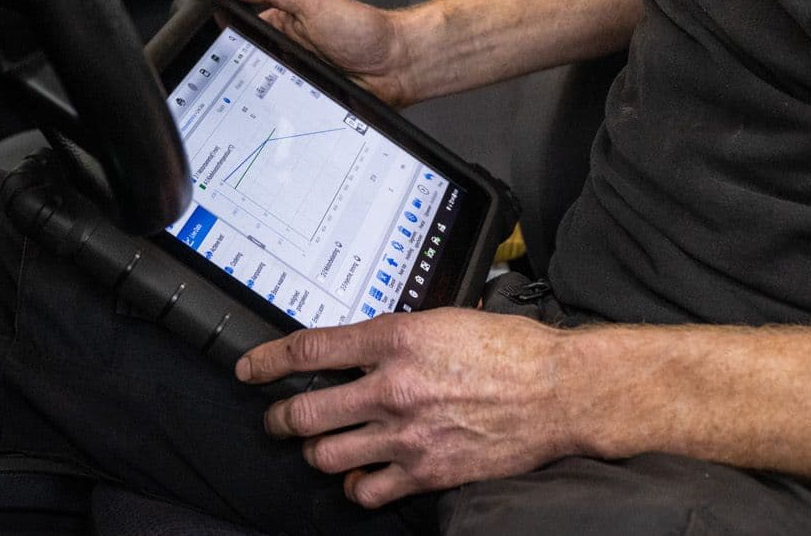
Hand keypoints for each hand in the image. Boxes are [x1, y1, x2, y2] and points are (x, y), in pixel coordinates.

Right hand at [222, 0, 425, 106]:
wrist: (398, 63)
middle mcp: (289, 53)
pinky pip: (288, 111)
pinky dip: (285, 113)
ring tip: (271, 93)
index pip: (244, 34)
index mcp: (284, 26)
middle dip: (243, 76)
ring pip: (266, 94)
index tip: (213, 50)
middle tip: (244, 78)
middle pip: (251, 68)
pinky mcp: (310, 102)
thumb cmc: (363, 29)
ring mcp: (299, 79)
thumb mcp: (312, 1)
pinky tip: (286, 110)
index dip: (227, 43)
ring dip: (264, 97)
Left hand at [238, 309, 585, 507]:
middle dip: (280, 419)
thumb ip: (395, 336)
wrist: (558, 391)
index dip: (269, 361)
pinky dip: (356, 484)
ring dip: (315, 451)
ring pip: (326, 455)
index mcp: (398, 338)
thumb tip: (356, 347)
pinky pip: (366, 490)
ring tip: (319, 445)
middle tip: (278, 418)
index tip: (251, 369)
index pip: (311, 350)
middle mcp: (394, 387)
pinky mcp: (426, 472)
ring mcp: (408, 435)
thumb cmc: (511, 350)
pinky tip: (362, 472)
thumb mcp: (444, 319)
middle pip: (305, 413)